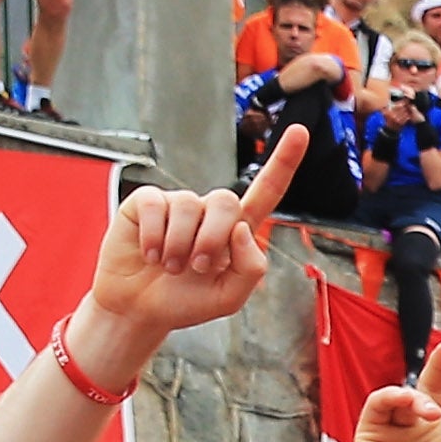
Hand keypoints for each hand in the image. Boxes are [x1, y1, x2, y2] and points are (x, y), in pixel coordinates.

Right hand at [86, 123, 311, 346]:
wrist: (140, 310)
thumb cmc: (185, 301)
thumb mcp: (229, 297)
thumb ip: (250, 269)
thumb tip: (243, 229)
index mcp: (236, 230)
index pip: (266, 191)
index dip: (283, 162)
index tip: (299, 132)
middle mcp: (208, 211)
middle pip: (226, 200)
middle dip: (213, 239)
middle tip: (197, 267)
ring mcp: (177, 204)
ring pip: (189, 206)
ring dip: (180, 246)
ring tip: (170, 267)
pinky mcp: (146, 203)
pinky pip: (157, 205)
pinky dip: (154, 238)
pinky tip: (150, 254)